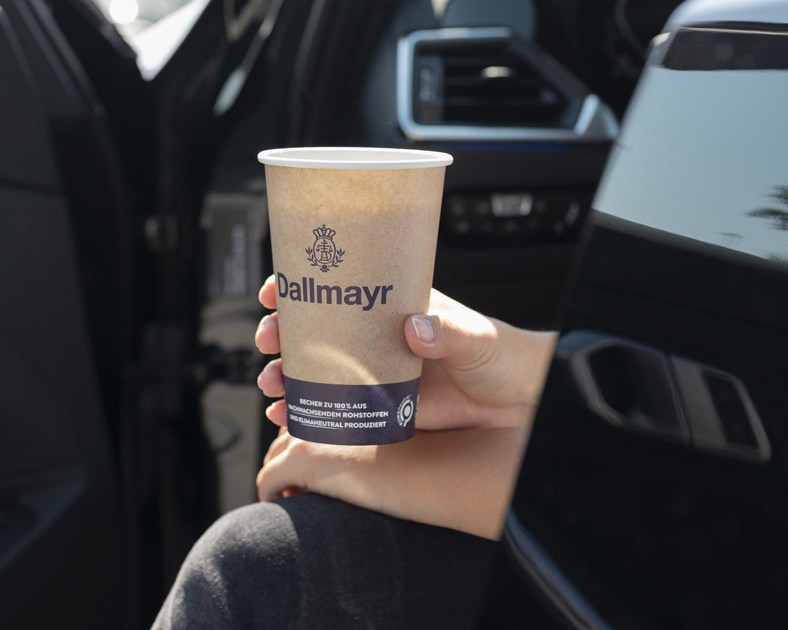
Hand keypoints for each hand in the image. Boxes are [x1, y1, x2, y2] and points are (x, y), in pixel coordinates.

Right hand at [252, 275, 555, 537]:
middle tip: (270, 339)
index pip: (339, 285)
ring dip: (285, 373)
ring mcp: (372, 371)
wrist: (517, 403)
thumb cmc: (501, 356)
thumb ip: (448, 332)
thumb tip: (415, 326)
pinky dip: (303, 409)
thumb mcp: (476, 338)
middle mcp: (375, 336)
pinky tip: (286, 415)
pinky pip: (331, 406)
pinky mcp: (377, 406)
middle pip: (313, 328)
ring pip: (314, 368)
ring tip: (273, 383)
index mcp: (393, 306)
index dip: (301, 284)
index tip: (276, 289)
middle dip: (281, 332)